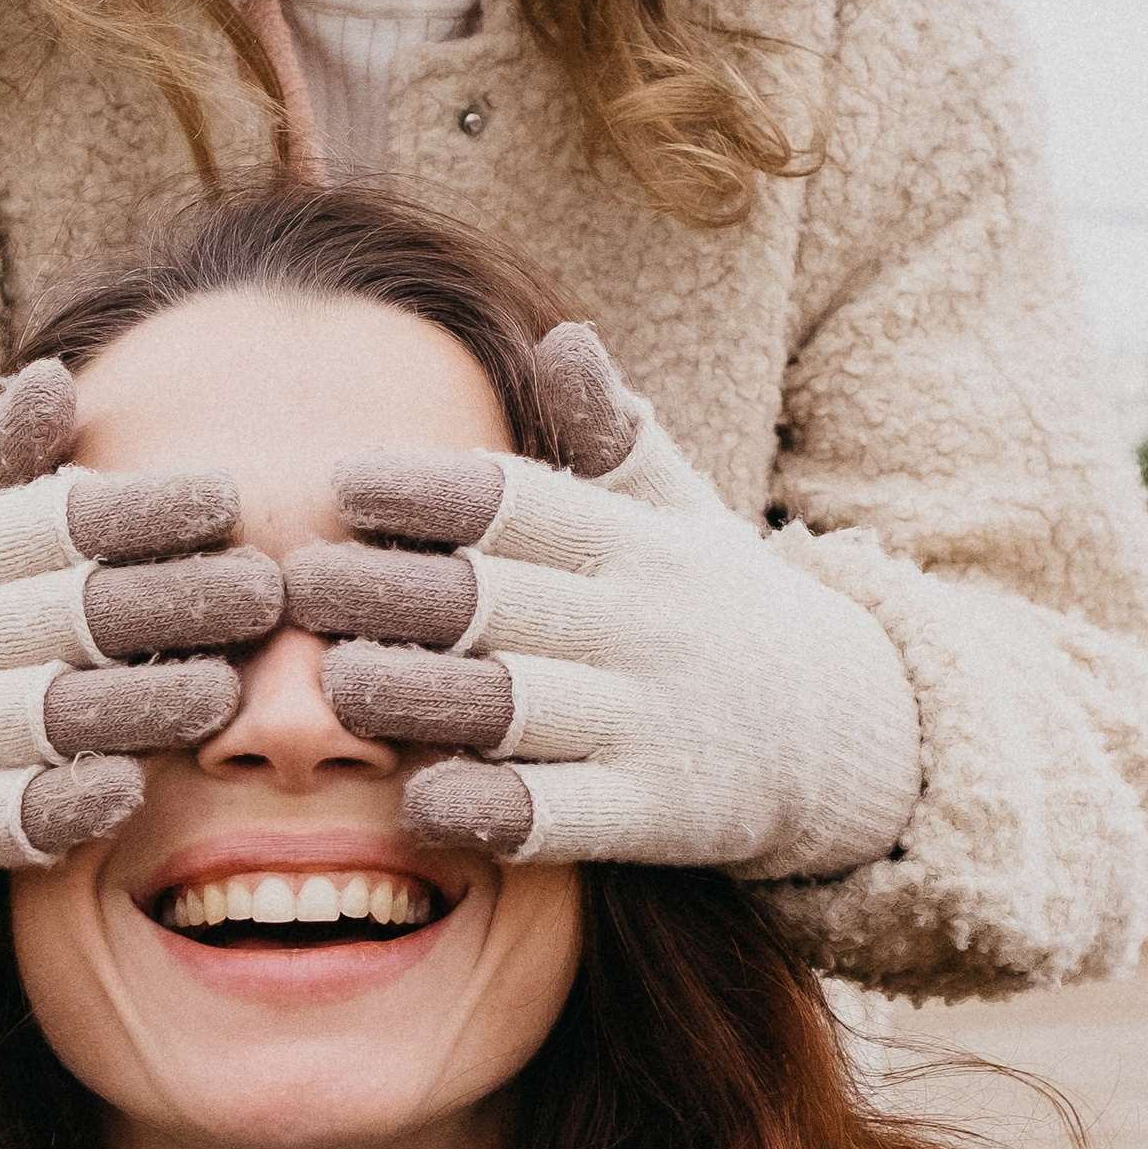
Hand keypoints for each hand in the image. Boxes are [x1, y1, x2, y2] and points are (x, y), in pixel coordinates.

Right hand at [0, 358, 282, 875]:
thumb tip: (56, 377)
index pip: (53, 521)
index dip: (143, 509)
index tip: (227, 500)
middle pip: (67, 613)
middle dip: (171, 600)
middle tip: (265, 594)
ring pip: (46, 715)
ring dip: (142, 705)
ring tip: (225, 692)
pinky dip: (64, 803)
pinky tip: (129, 787)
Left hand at [282, 327, 920, 874]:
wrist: (848, 729)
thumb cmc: (719, 606)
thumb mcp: (683, 511)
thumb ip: (612, 436)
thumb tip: (562, 336)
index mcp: (634, 541)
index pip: (520, 502)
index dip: (427, 491)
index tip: (343, 483)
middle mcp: (640, 624)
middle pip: (495, 600)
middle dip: (389, 590)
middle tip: (299, 583)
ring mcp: (649, 720)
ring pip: (513, 704)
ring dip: (418, 694)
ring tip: (335, 682)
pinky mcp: (657, 812)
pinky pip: (561, 812)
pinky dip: (490, 808)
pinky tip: (419, 799)